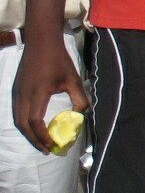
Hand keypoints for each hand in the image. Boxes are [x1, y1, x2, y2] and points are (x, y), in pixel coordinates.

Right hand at [12, 38, 90, 153]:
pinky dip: (24, 123)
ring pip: (17, 119)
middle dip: (33, 139)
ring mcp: (17, 92)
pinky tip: (35, 126)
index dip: (42, 136)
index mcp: (37, 93)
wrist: (41, 42)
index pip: (35, 121)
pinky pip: (17, 111)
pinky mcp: (16, 89)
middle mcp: (22, 95)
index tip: (53, 145)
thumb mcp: (73, 79)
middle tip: (46, 149)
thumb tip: (81, 115)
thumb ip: (79, 99)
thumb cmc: (58, 60)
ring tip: (41, 141)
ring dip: (28, 132)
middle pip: (23, 125)